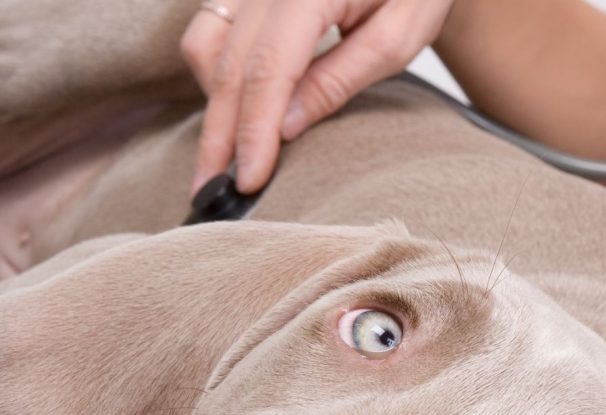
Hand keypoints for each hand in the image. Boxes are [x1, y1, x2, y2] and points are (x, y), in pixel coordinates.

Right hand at [181, 0, 455, 193]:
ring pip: (207, 49)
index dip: (253, 131)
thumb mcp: (398, 35)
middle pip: (228, 67)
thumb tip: (285, 128)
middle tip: (209, 192)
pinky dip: (212, 74)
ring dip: (213, 109)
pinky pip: (209, 30)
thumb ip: (340, 79)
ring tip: (219, 161)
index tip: (247, 180)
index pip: (267, 70)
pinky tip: (232, 112)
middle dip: (219, 136)